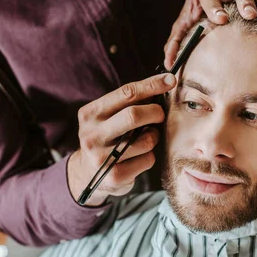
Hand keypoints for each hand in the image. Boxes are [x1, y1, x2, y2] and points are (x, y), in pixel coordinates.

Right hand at [68, 73, 176, 205]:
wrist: (86, 174)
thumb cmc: (106, 138)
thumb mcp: (107, 117)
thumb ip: (128, 103)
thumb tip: (163, 84)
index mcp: (90, 114)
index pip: (126, 93)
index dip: (152, 85)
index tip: (171, 80)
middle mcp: (92, 135)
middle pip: (134, 115)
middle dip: (155, 112)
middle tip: (161, 115)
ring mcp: (102, 158)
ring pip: (146, 140)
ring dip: (154, 137)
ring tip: (147, 138)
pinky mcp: (115, 176)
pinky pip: (148, 159)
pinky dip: (150, 156)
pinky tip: (139, 157)